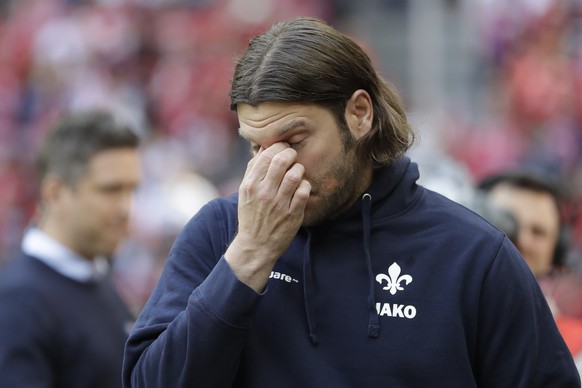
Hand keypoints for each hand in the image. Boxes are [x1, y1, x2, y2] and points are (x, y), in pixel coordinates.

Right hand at [225, 142, 310, 290]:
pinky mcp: (293, 214)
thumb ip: (253, 169)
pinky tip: (301, 187)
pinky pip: (304, 191)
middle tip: (293, 156)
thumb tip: (264, 148)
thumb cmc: (251, 215)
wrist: (255, 246)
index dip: (278, 147)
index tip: (282, 149)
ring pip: (295, 174)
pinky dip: (305, 184)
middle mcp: (264, 193)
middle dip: (290, 154)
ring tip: (297, 171)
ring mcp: (279, 204)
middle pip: (281, 161)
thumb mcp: (245, 192)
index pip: (266, 155)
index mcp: (250, 185)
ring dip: (299, 169)